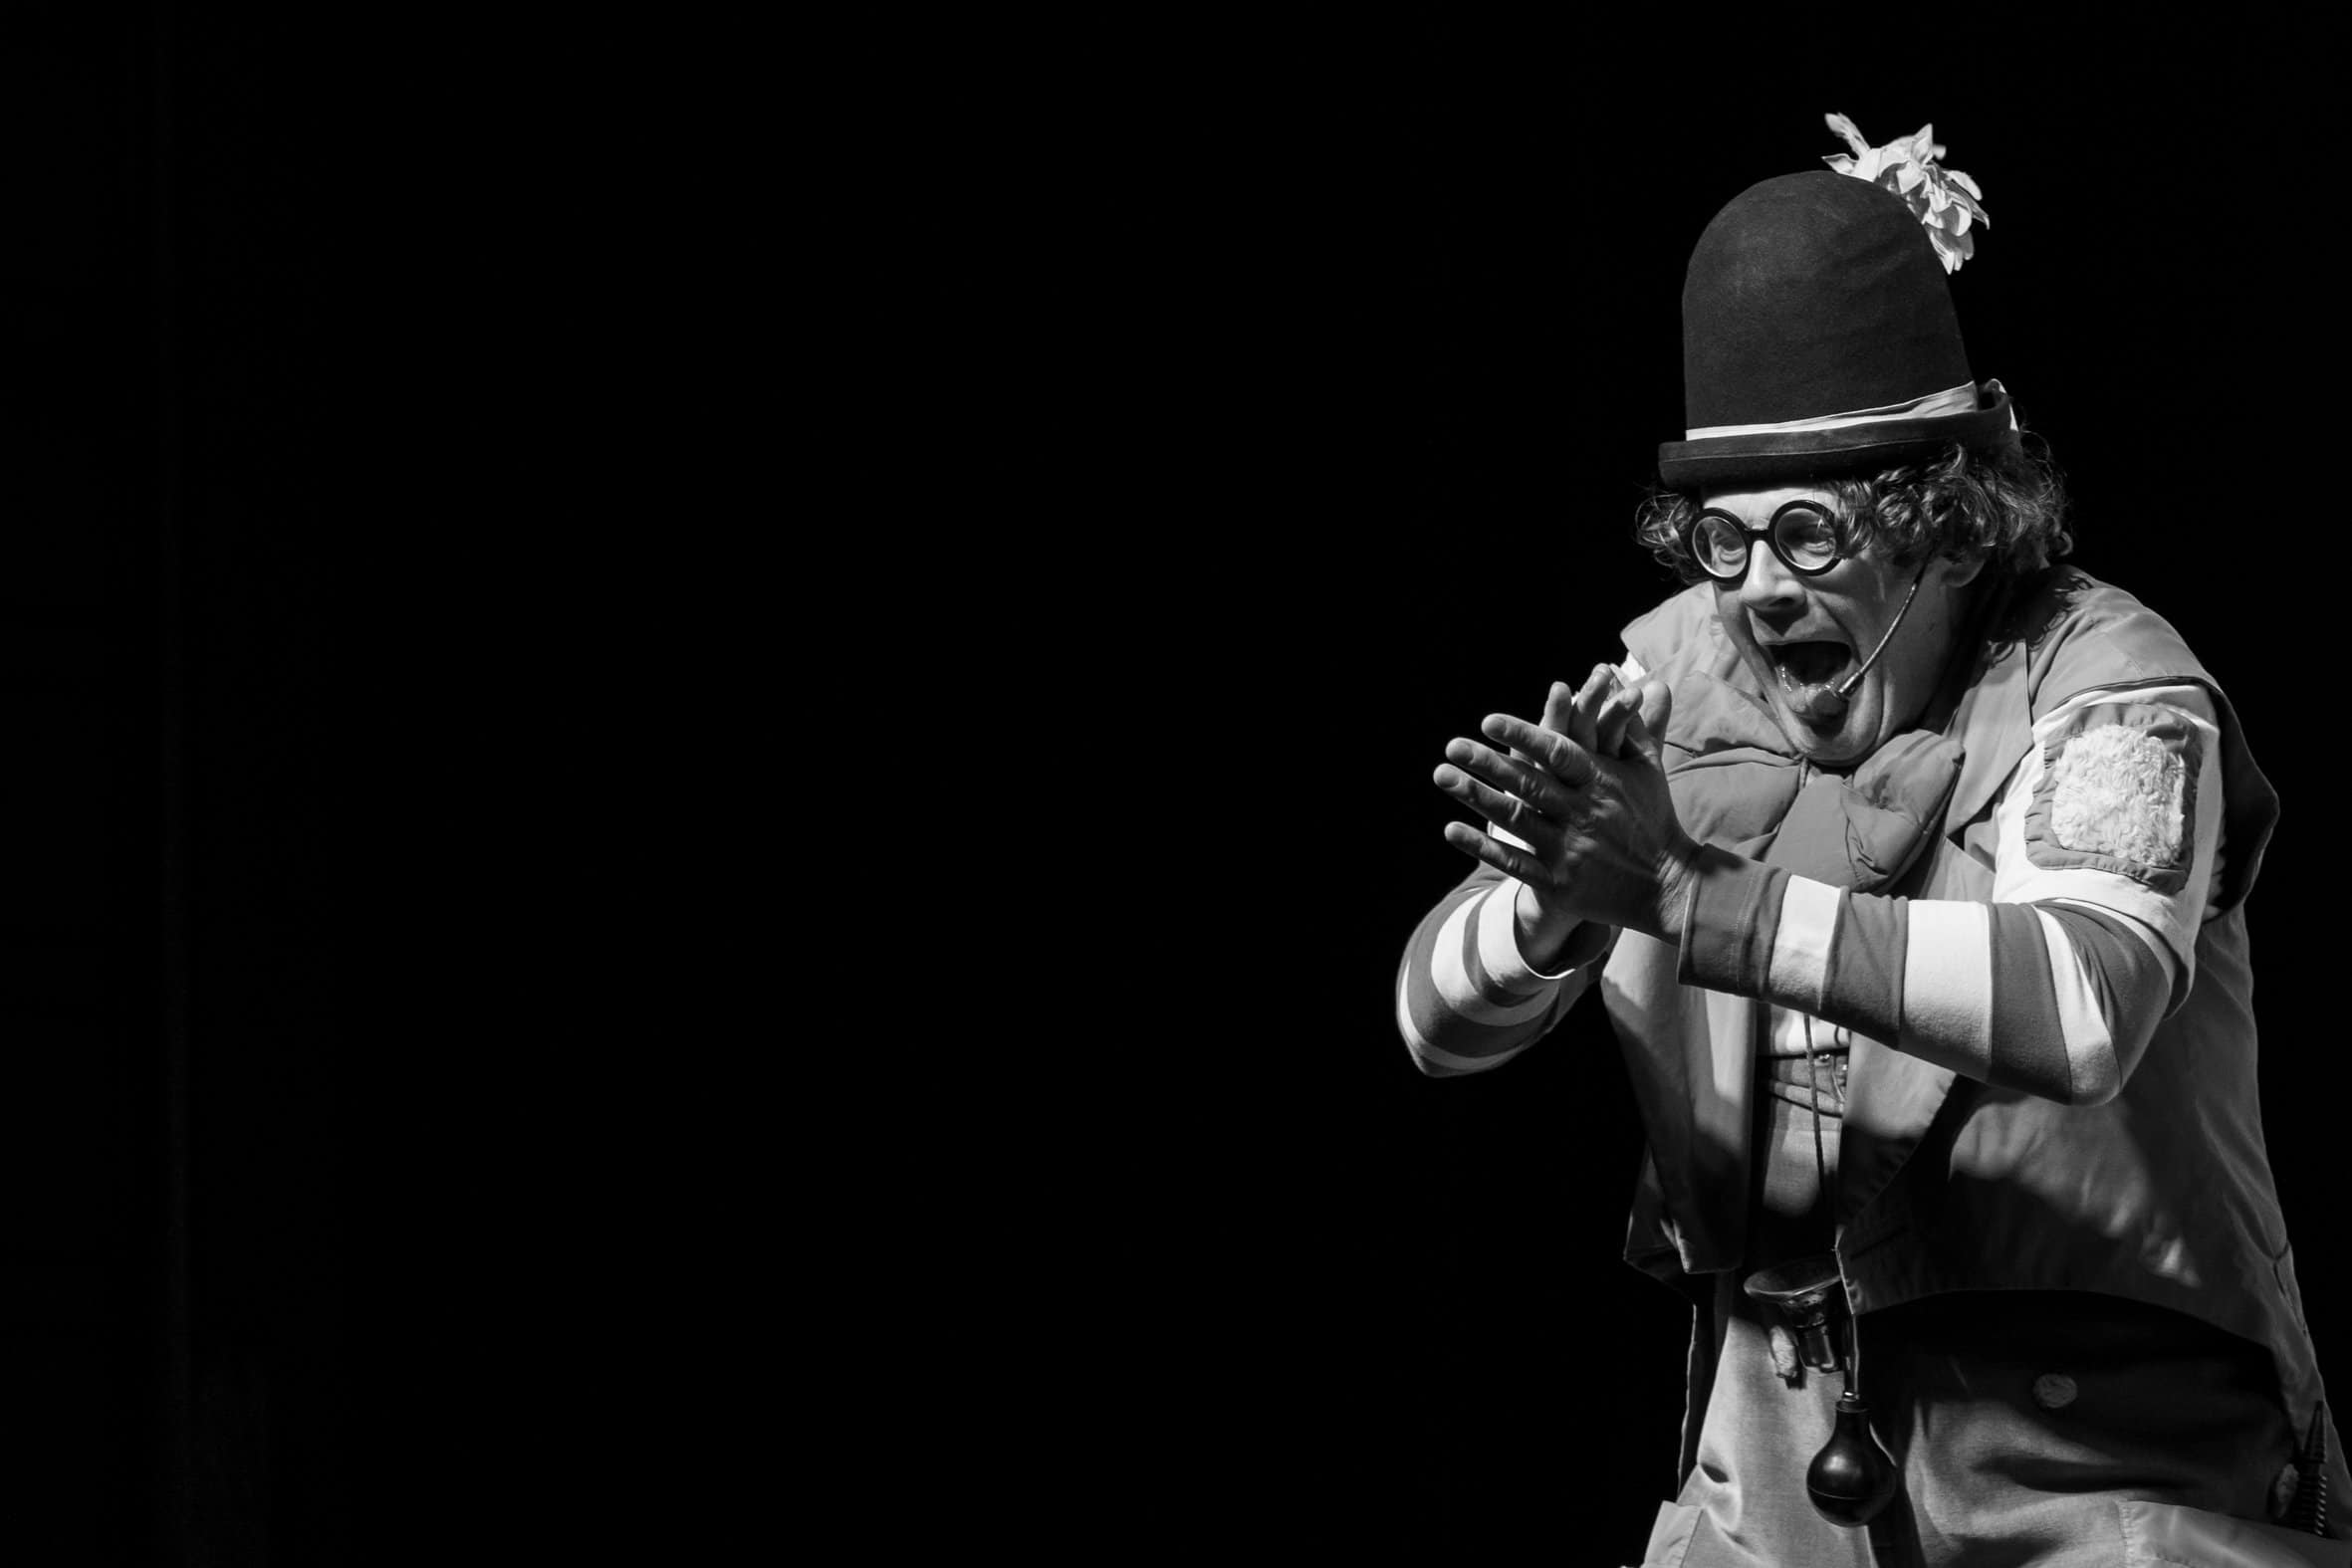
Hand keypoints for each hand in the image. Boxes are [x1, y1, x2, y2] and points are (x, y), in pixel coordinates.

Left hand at [1431, 665, 1698, 944]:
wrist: (1668, 887)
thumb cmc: (1654, 819)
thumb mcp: (1649, 769)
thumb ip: (1632, 725)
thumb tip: (1629, 679)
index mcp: (1602, 782)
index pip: (1558, 752)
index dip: (1523, 735)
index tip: (1488, 721)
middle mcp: (1583, 814)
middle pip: (1529, 784)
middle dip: (1488, 763)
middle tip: (1452, 745)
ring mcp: (1569, 851)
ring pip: (1516, 820)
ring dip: (1476, 798)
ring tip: (1443, 776)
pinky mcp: (1560, 884)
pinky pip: (1514, 863)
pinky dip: (1483, 846)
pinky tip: (1451, 829)